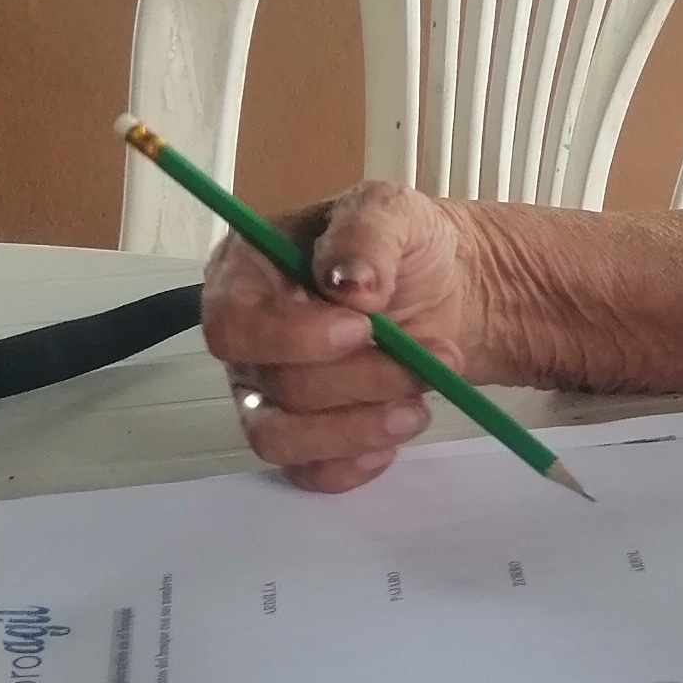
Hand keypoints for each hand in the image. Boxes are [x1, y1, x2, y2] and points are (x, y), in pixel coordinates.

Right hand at [199, 181, 499, 493]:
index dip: (293, 337)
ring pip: (283, 439)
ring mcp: (269, 394)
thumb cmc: (404, 246)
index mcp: (246, 274)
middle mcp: (248, 341)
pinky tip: (398, 428)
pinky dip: (356, 462)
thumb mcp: (391, 210)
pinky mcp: (304, 437)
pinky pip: (308, 472)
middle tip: (432, 359)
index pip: (231, 324)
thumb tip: (349, 283)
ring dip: (360, 428)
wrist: (450, 289)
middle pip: (273, 386)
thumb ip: (366, 233)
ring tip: (420, 405)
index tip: (362, 326)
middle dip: (360, 380)